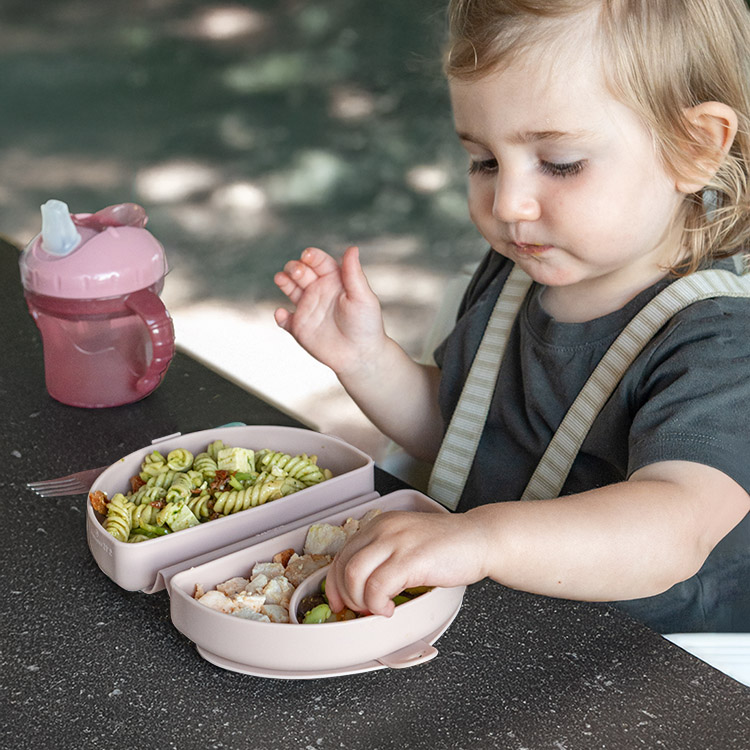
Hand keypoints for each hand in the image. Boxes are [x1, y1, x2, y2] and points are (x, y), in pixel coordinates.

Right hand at [274, 246, 385, 376]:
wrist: (361, 355)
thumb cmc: (366, 324)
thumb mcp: (362, 297)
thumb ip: (354, 273)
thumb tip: (352, 248)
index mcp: (334, 280)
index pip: (319, 261)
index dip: (312, 256)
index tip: (307, 256)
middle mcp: (318, 291)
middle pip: (301, 272)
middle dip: (295, 268)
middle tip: (298, 273)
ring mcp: (307, 308)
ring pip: (290, 290)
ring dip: (284, 282)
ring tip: (281, 279)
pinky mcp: (299, 328)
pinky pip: (284, 320)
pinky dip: (280, 317)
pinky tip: (282, 314)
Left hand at [324, 509, 488, 616]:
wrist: (480, 538)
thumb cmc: (448, 545)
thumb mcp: (407, 542)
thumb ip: (384, 556)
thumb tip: (360, 588)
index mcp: (380, 524)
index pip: (341, 555)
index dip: (334, 584)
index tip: (339, 602)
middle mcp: (384, 528)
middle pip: (343, 566)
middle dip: (347, 596)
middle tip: (363, 610)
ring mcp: (396, 541)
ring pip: (354, 576)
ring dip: (360, 601)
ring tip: (378, 609)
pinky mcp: (410, 558)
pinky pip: (377, 587)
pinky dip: (378, 605)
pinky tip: (390, 609)